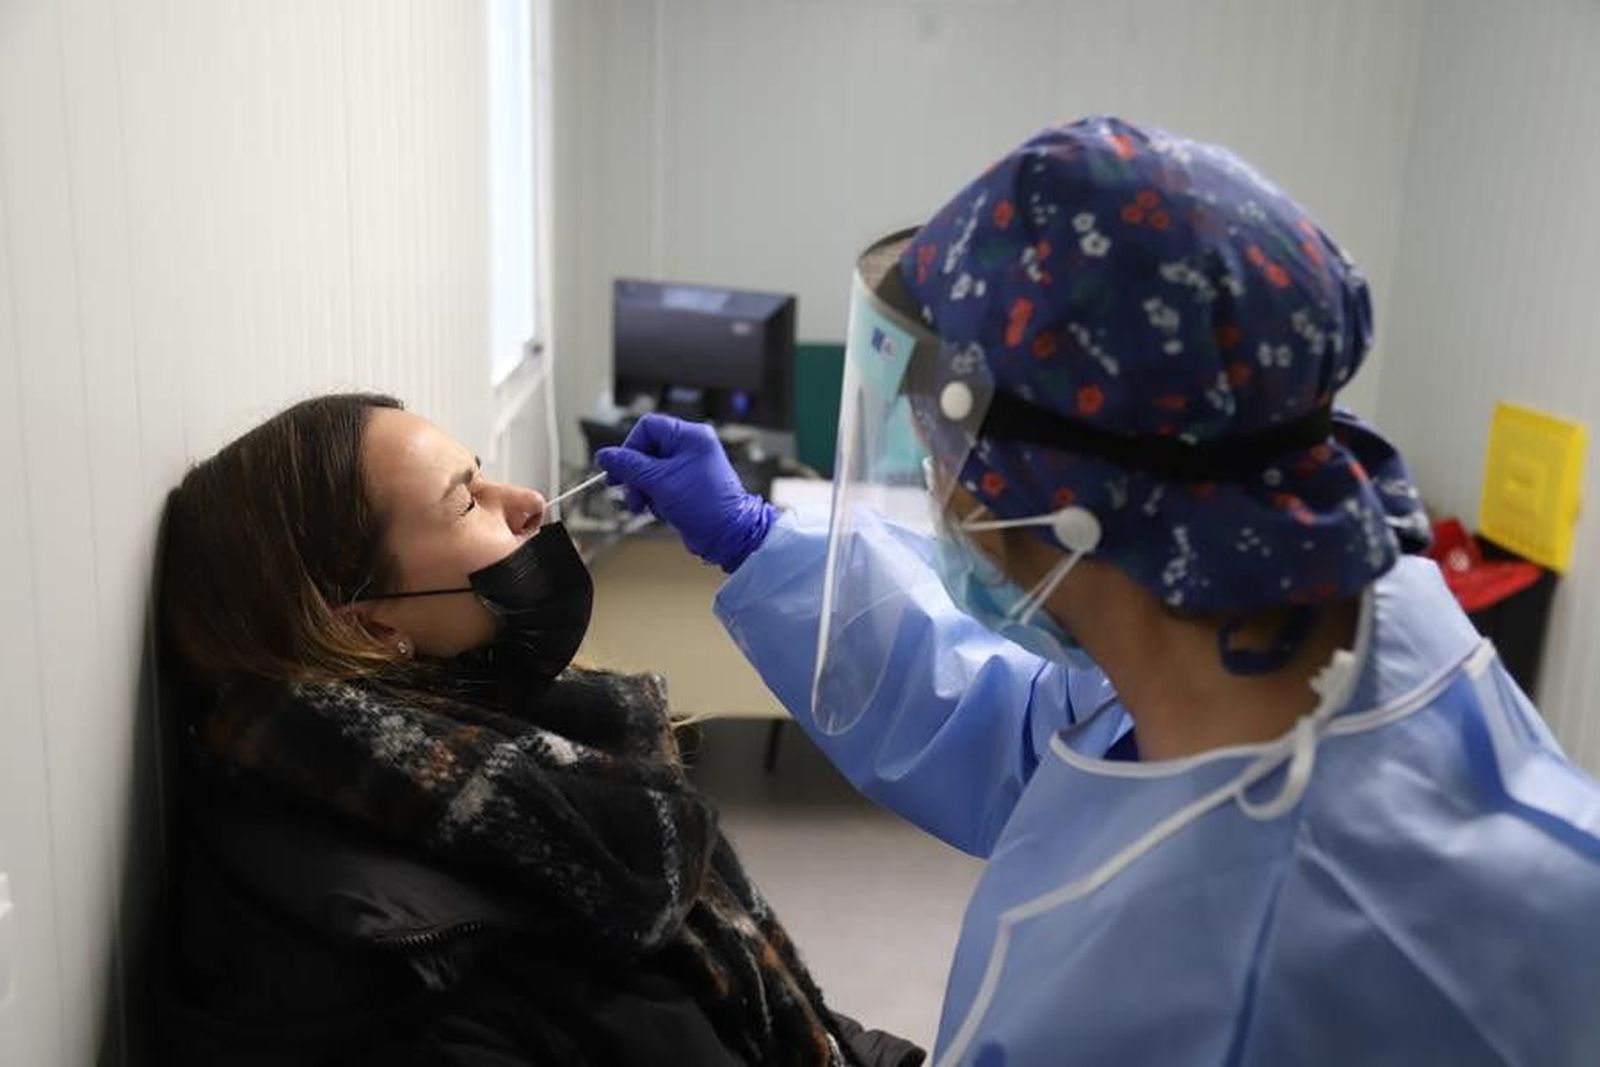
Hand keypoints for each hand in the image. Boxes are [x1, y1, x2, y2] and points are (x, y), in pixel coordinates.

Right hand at [594, 414, 776, 571]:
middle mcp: (691, 447)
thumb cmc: (704, 505)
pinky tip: (661, 510)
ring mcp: (689, 466)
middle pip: (646, 450)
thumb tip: (604, 455)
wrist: (727, 535)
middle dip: (635, 475)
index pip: (648, 427)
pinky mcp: (686, 485)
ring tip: (644, 506)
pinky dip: (655, 498)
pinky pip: (659, 485)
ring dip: (643, 490)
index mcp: (690, 437)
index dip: (630, 447)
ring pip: (649, 471)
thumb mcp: (659, 482)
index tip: (618, 469)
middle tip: (629, 493)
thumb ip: (629, 466)